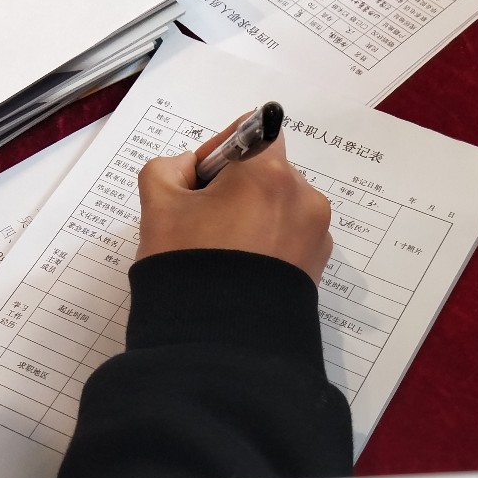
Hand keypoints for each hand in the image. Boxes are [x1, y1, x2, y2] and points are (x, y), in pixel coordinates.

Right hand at [136, 112, 333, 281]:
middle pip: (269, 173)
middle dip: (239, 188)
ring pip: (281, 208)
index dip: (225, 151)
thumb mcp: (158, 205)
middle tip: (206, 222)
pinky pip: (292, 240)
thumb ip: (169, 168)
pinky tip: (245, 269)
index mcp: (269, 173)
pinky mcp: (318, 267)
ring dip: (256, 217)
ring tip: (225, 252)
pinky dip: (271, 245)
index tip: (202, 179)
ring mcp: (317, 235)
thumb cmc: (190, 267)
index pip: (254, 132)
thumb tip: (192, 169)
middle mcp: (304, 198)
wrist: (220, 344)